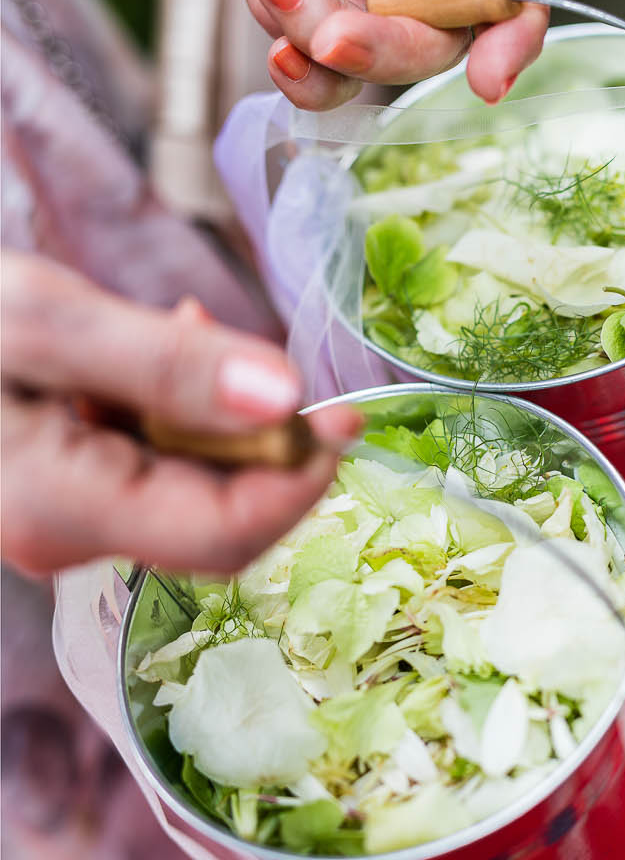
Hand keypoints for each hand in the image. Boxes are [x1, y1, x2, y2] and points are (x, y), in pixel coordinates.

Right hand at [1, 253, 361, 575]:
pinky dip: (172, 410)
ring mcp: (58, 521)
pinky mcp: (58, 492)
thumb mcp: (43, 320)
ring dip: (214, 414)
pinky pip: (146, 464)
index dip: (302, 477)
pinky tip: (153, 347)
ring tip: (182, 327)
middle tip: (264, 353)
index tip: (346, 413)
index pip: (228, 535)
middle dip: (259, 438)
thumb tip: (285, 396)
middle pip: (218, 514)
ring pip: (186, 484)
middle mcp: (62, 539)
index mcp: (60, 512)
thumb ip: (164, 364)